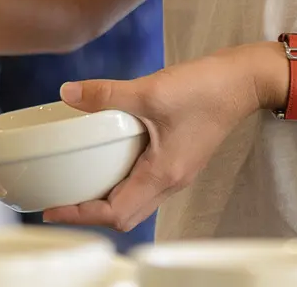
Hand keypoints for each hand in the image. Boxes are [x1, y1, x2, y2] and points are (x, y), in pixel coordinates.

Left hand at [41, 43, 282, 231]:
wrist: (244, 81)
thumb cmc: (206, 89)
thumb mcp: (149, 90)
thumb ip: (106, 94)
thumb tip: (68, 93)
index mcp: (164, 174)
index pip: (116, 213)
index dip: (81, 215)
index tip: (52, 210)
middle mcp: (171, 181)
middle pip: (125, 216)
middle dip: (89, 215)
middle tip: (58, 202)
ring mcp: (176, 172)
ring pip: (136, 203)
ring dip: (106, 201)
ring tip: (76, 188)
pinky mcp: (178, 159)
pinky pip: (145, 185)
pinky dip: (121, 183)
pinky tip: (105, 163)